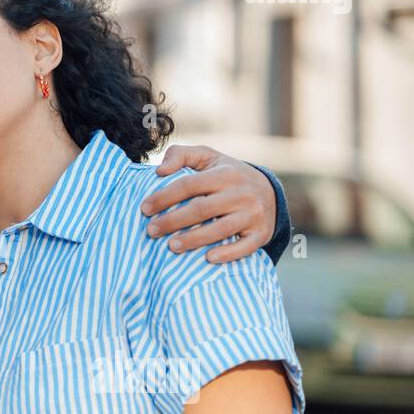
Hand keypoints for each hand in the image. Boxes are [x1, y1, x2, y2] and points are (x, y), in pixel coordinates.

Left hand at [140, 144, 276, 263]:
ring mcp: (253, 214)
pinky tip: (208, 258)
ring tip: (171, 246)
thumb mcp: (207, 157)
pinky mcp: (261, 234)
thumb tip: (159, 171)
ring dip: (194, 239)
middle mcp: (241, 193)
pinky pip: (245, 247)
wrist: (269, 191)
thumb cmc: (226, 174)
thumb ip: (180, 155)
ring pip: (220, 229)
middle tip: (151, 231)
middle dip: (173, 221)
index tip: (144, 209)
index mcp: (225, 173)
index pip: (189, 185)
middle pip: (202, 209)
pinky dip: (227, 254)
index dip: (164, 197)